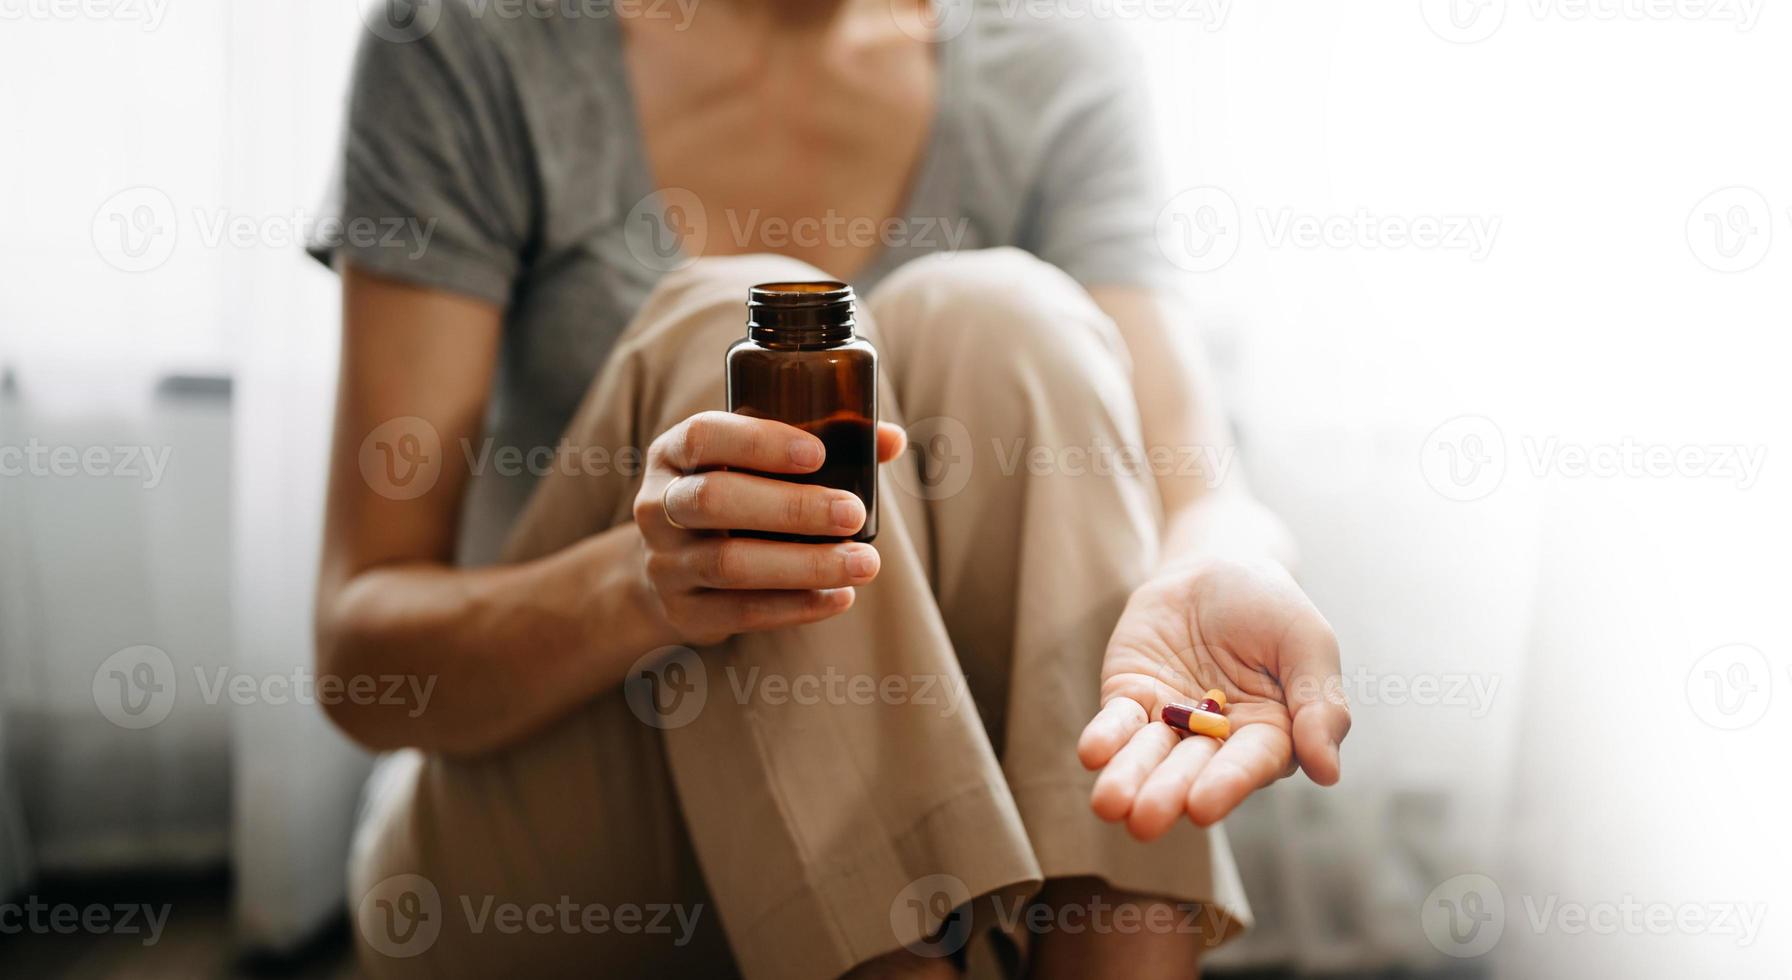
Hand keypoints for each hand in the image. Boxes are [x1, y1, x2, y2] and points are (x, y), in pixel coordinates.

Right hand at [632, 411, 905, 646]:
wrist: (671, 569)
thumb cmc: (734, 498)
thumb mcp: (755, 464)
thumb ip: (820, 444)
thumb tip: (892, 439)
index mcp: (674, 454)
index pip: (704, 436)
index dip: (758, 442)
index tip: (818, 454)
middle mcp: (658, 505)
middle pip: (714, 500)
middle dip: (791, 508)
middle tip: (852, 513)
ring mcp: (665, 562)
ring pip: (729, 564)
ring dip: (804, 565)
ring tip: (863, 563)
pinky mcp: (683, 611)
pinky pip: (740, 612)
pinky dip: (796, 606)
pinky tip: (839, 597)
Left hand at [1077, 558, 1349, 840]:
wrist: (1217, 565)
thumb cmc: (1272, 607)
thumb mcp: (1308, 641)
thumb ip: (1321, 703)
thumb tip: (1328, 772)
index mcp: (1271, 735)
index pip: (1249, 763)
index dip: (1226, 783)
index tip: (1201, 808)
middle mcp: (1218, 741)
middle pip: (1192, 768)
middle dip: (1167, 792)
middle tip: (1144, 820)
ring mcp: (1171, 721)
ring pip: (1148, 754)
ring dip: (1128, 778)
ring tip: (1109, 804)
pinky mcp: (1132, 698)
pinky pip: (1117, 721)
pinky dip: (1105, 737)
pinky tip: (1091, 753)